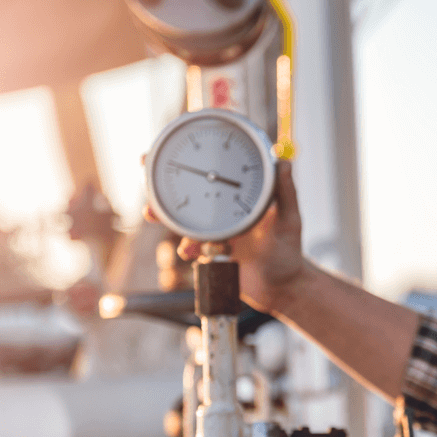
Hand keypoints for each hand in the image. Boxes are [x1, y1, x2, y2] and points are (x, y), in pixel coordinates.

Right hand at [151, 160, 306, 313]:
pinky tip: (190, 252)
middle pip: (188, 190)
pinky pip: (190, 244)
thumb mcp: (289, 221)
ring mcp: (215, 229)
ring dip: (166, 216)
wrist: (281, 289)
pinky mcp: (209, 250)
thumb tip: (283, 162)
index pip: (214, 168)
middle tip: (147, 175)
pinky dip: (186, 246)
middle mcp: (224, 208)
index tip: (171, 147)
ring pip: (183, 217)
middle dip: (163, 185)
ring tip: (152, 215)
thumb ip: (286, 194)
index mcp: (243, 194)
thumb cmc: (289, 253)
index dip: (192, 155)